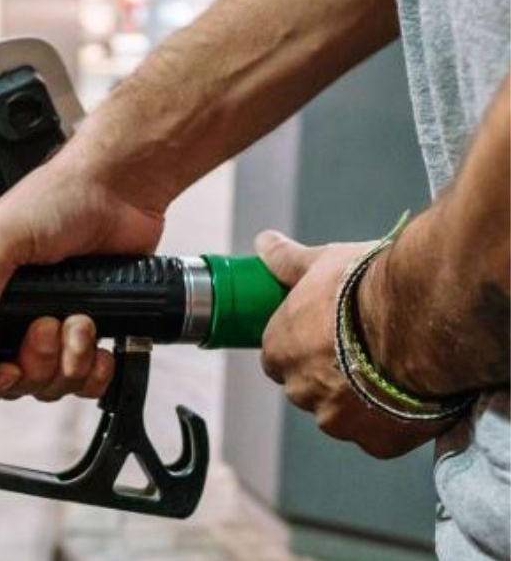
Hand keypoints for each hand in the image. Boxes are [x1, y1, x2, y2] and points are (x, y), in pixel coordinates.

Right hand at [0, 139, 165, 402]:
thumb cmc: (54, 201)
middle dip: (36, 363)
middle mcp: (11, 319)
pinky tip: (103, 346)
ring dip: (70, 361)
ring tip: (82, 319)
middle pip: (13, 383)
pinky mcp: (90, 334)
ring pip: (51, 385)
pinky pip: (88, 383)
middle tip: (49, 323)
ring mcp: (52, 329)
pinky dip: (97, 373)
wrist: (120, 189)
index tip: (8, 371)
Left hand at [255, 230, 450, 457]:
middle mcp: (300, 390)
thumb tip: (264, 243)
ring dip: (361, 400)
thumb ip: (287, 260)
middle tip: (365, 350)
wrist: (423, 317)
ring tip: (393, 370)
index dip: (305, 347)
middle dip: (332, 374)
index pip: (280, 356)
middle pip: (309, 388)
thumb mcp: (322, 262)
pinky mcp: (376, 442)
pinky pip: (380, 436)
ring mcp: (337, 421)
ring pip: (343, 415)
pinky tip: (409, 394)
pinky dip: (392, 421)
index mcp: (279, 350)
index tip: (329, 336)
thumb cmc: (367, 285)